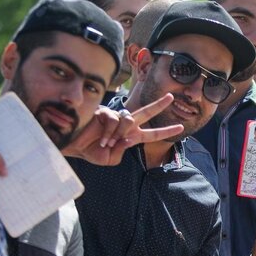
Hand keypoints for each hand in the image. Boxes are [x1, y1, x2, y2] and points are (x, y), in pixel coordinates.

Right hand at [62, 94, 183, 165]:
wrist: (74, 146)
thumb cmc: (91, 151)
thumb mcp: (110, 158)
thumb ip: (122, 150)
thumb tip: (129, 137)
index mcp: (131, 136)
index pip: (152, 134)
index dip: (166, 131)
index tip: (181, 127)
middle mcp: (126, 124)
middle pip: (146, 112)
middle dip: (159, 105)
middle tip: (172, 96)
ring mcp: (116, 116)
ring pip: (129, 121)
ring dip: (119, 135)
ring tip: (107, 143)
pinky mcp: (105, 111)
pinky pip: (114, 121)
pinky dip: (109, 133)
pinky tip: (101, 138)